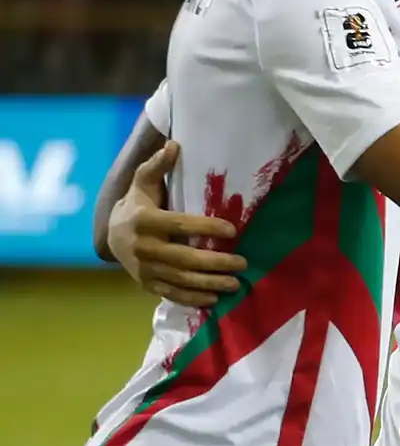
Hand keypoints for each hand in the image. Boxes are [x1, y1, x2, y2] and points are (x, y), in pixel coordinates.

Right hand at [109, 141, 246, 307]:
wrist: (110, 235)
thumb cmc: (137, 205)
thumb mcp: (143, 184)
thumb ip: (157, 167)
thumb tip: (174, 145)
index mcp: (145, 221)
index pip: (181, 225)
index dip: (206, 228)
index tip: (232, 230)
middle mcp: (143, 247)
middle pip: (184, 258)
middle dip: (215, 263)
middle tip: (243, 263)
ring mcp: (144, 269)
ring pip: (180, 279)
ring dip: (209, 284)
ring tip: (235, 284)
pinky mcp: (146, 284)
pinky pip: (171, 294)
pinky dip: (192, 299)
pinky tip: (214, 300)